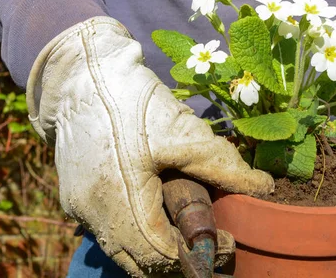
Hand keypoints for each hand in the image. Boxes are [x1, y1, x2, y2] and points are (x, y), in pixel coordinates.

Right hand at [26, 17, 273, 276]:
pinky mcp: (73, 198)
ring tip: (187, 228)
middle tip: (210, 242)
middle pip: (139, 263)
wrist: (80, 76)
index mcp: (118, 199)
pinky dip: (136, 233)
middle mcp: (92, 213)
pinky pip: (109, 231)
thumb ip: (222, 164)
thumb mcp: (180, 129)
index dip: (199, 255)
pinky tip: (157, 212)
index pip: (161, 255)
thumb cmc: (130, 99)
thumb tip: (263, 187)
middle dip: (178, 259)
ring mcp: (78, 207)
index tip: (227, 241)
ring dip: (156, 248)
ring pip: (122, 250)